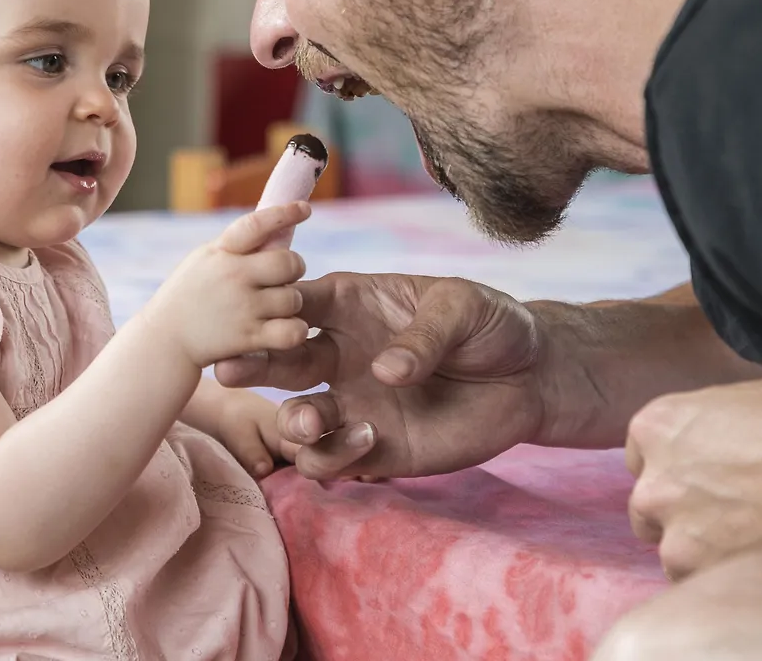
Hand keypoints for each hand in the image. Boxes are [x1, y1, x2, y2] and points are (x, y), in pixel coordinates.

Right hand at [139, 202, 312, 368]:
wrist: (164, 340)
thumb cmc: (189, 296)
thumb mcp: (203, 260)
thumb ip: (235, 246)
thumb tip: (275, 227)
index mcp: (221, 252)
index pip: (257, 224)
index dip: (284, 213)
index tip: (305, 208)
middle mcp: (233, 276)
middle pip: (289, 262)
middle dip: (294, 268)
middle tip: (284, 278)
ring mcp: (242, 307)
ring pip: (294, 299)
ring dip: (290, 304)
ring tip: (272, 308)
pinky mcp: (248, 337)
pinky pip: (292, 329)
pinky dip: (294, 330)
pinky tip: (284, 329)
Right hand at [214, 273, 547, 480]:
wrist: (530, 380)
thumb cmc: (493, 325)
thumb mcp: (464, 308)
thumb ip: (425, 333)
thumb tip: (385, 371)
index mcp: (351, 304)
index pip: (298, 301)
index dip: (273, 305)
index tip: (264, 312)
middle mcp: (339, 353)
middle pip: (278, 359)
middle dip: (251, 364)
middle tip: (231, 369)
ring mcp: (351, 403)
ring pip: (293, 417)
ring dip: (291, 421)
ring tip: (313, 419)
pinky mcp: (372, 448)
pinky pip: (328, 460)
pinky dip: (334, 456)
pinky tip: (370, 439)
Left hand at [624, 376, 761, 579]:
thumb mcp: (760, 393)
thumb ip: (724, 415)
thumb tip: (735, 419)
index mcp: (660, 426)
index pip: (644, 453)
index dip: (680, 464)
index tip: (709, 471)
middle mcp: (655, 482)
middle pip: (652, 505)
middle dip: (685, 509)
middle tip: (735, 507)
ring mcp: (676, 535)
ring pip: (676, 549)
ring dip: (706, 547)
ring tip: (759, 535)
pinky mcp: (703, 577)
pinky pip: (702, 582)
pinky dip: (727, 574)